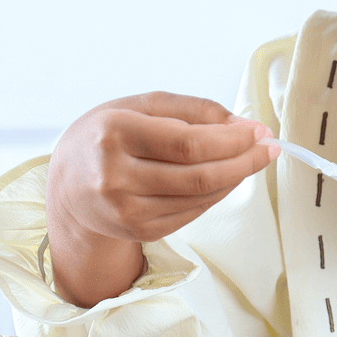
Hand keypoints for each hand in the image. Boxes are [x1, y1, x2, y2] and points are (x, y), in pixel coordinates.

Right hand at [47, 92, 279, 249]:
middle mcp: (114, 176)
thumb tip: (245, 127)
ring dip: (235, 178)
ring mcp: (125, 210)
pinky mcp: (139, 231)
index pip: (187, 143)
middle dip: (244, 161)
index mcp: (113, 133)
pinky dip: (216, 193)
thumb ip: (194, 110)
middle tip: (268, 148)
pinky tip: (224, 176)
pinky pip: (193, 212)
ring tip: (250, 159)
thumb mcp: (142, 106)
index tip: (259, 132)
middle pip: (199, 175)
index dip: (231, 141)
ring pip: (201, 197)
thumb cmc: (108, 136)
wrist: (68, 186)